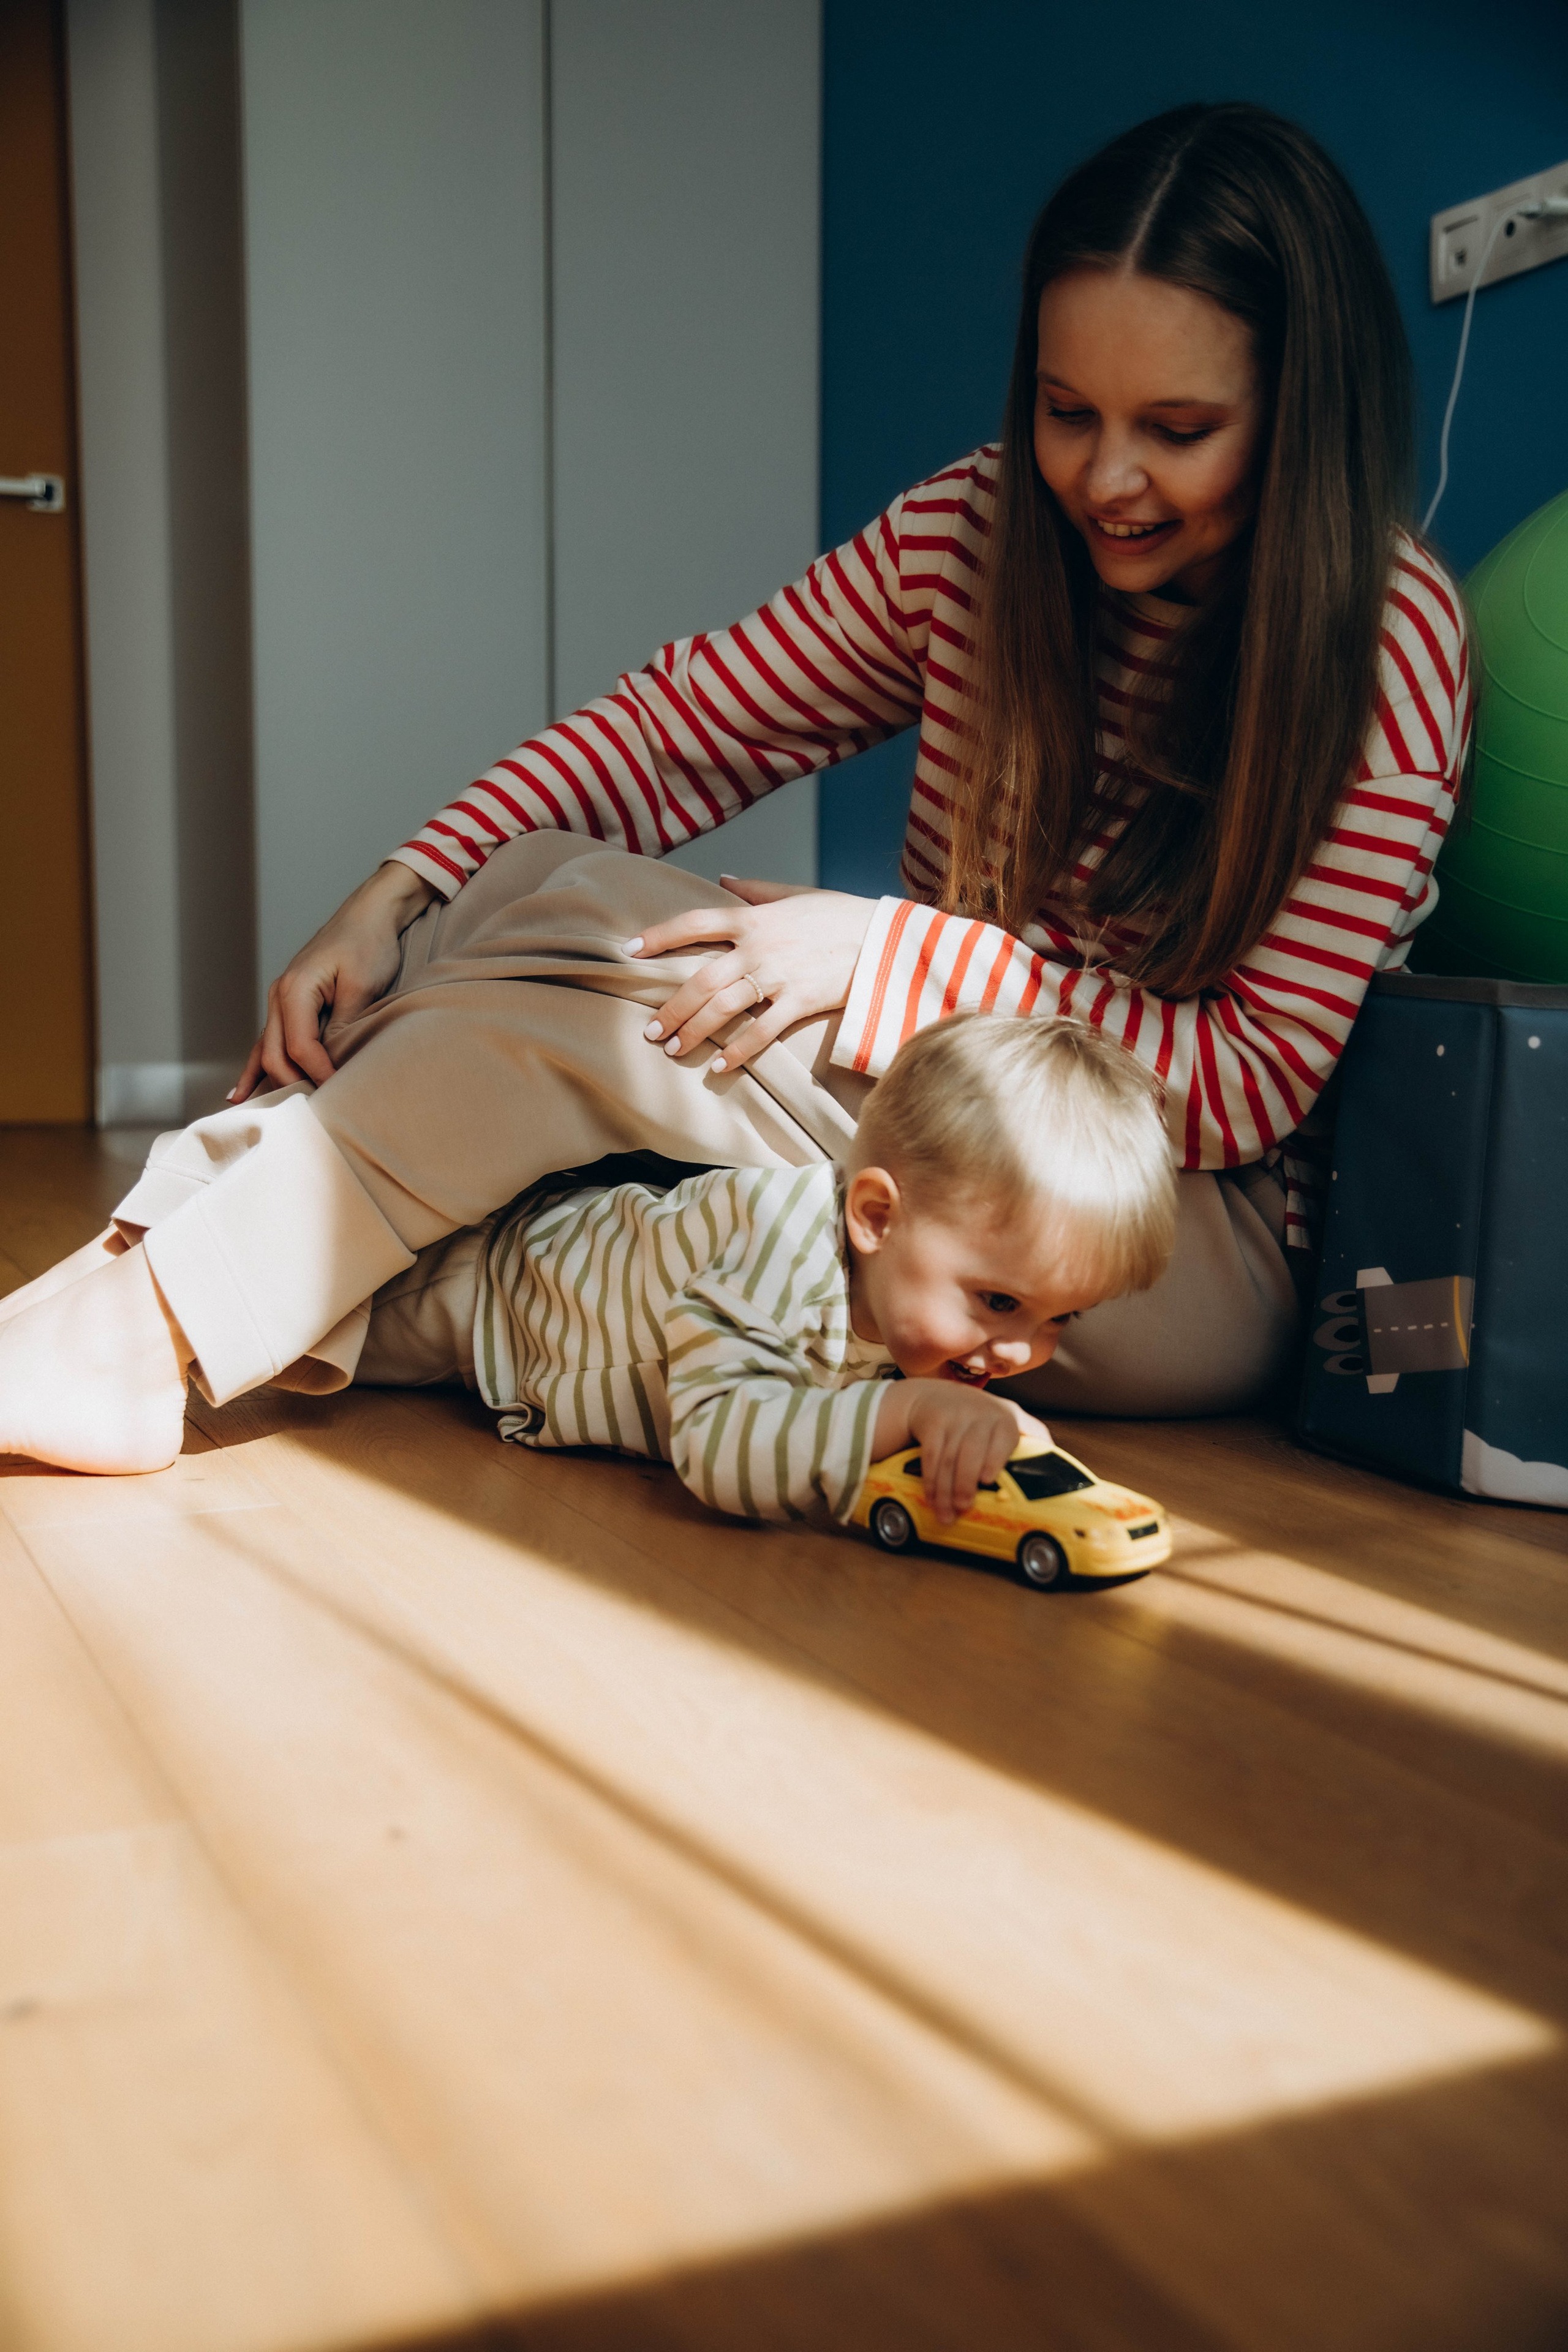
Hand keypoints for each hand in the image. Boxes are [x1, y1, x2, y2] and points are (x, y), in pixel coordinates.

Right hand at [229, 861, 437, 1101]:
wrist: (370, 913)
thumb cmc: (369, 943)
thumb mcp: (362, 986)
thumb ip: (344, 1025)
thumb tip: (334, 1062)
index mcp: (295, 990)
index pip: (300, 1047)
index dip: (318, 1074)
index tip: (338, 1093)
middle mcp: (279, 996)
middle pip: (275, 1055)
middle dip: (292, 1085)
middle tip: (315, 1112)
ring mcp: (280, 1000)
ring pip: (267, 1051)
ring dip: (268, 1082)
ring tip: (257, 1118)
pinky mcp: (290, 1004)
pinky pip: (269, 1041)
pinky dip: (255, 1067)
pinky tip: (239, 1092)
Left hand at [627, 877, 874, 1070]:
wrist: (884, 936)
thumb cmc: (839, 914)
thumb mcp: (794, 893)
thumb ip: (754, 889)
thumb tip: (722, 880)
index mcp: (753, 918)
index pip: (694, 922)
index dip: (659, 936)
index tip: (630, 949)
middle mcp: (759, 947)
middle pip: (701, 979)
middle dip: (671, 1008)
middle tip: (650, 1030)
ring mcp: (779, 975)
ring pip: (723, 1007)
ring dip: (693, 1032)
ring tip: (673, 1050)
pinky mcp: (801, 1001)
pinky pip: (761, 1031)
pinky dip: (738, 1051)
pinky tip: (719, 1067)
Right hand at [875, 1379, 1049, 1524]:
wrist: (936, 1396)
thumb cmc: (980, 1416)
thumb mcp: (1007, 1415)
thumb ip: (1031, 1434)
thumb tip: (1058, 1463)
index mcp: (1004, 1417)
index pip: (1003, 1436)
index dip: (994, 1457)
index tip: (987, 1479)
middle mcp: (979, 1415)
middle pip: (970, 1451)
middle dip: (965, 1482)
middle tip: (963, 1506)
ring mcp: (953, 1418)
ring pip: (948, 1458)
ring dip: (945, 1489)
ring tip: (946, 1514)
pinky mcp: (932, 1423)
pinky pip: (930, 1456)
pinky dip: (930, 1481)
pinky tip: (932, 1498)